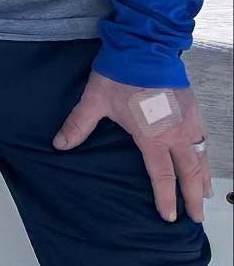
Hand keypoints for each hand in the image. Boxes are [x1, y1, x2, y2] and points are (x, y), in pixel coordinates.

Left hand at [53, 70, 212, 222]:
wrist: (145, 47)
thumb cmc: (120, 74)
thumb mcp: (95, 100)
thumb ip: (79, 125)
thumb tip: (59, 144)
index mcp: (153, 138)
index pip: (162, 176)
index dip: (166, 198)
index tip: (169, 217)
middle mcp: (176, 135)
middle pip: (189, 173)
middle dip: (193, 197)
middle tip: (196, 217)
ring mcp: (189, 122)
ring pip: (200, 158)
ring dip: (202, 178)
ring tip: (204, 195)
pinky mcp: (194, 109)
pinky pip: (204, 140)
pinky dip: (206, 156)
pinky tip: (204, 160)